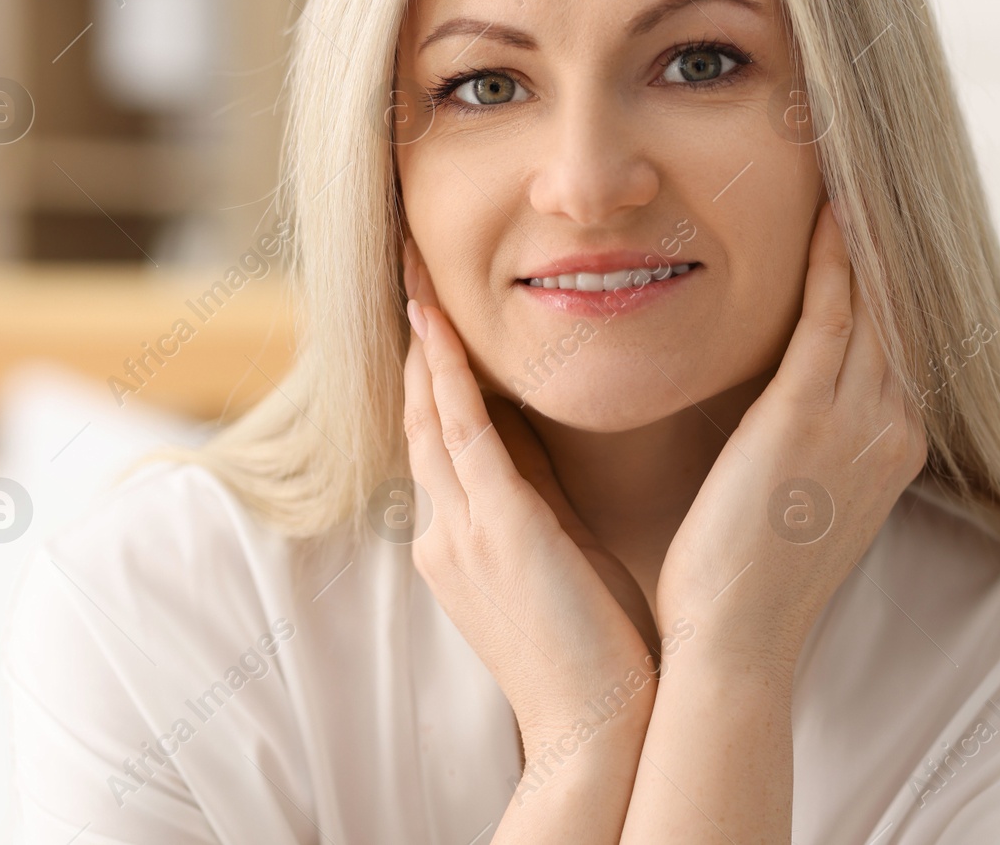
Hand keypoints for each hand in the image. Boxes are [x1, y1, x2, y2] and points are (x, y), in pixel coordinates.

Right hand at [401, 240, 657, 757]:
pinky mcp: (498, 528)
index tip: (428, 318)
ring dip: (419, 342)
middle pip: (417, 418)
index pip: (439, 442)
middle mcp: (446, 531)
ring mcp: (463, 530)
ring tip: (410, 275)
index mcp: (460, 541)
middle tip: (404, 274)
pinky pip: (464, 435)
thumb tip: (543, 449)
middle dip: (411, 345)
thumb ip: (537, 505)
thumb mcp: (555, 563)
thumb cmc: (592, 649)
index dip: (428, 378)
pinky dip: (446, 377)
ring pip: (430, 415)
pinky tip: (437, 328)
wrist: (596, 725)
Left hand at [653, 202, 927, 671]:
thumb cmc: (748, 576)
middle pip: (904, 307)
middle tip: (879, 167)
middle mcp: (892, 427)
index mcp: (892, 447)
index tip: (882, 217)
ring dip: (869, 231)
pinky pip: (830, 315)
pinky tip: (829, 209)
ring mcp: (856, 422)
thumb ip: (811, 443)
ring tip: (858, 166)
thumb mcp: (804, 499)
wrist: (735, 641)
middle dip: (894, 239)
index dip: (897, 274)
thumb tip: (791, 404)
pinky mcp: (805, 416)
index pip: (904, 338)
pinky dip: (834, 258)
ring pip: (877, 300)